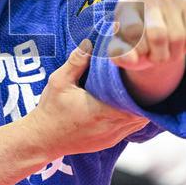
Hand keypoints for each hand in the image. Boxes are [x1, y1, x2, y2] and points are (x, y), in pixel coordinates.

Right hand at [27, 40, 148, 158]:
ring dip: (138, 108)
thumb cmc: (50, 110)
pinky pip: (129, 129)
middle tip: (141, 80)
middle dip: (144, 97)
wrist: (42, 139)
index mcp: (102, 110)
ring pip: (138, 123)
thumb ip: (76, 62)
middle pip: (142, 112)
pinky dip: (131, 118)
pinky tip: (125, 106)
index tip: (141, 76)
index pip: (136, 102)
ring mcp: (112, 136)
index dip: (143, 89)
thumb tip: (90, 43)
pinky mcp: (108, 142)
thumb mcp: (59, 81)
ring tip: (136, 92)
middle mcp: (111, 126)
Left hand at [105, 0, 185, 103]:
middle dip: (158, 56)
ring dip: (173, 55)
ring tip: (166, 52)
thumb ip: (120, 55)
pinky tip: (179, 44)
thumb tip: (132, 60)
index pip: (134, 31)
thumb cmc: (134, 42)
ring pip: (178, 37)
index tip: (140, 52)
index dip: (140, 51)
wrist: (153, 32)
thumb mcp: (122, 50)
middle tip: (156, 58)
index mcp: (126, 6)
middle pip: (159, 35)